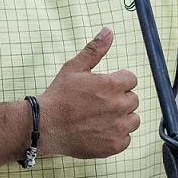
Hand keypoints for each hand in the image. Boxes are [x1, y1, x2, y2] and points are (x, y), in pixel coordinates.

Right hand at [38, 28, 140, 158]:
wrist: (44, 126)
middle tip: (99, 103)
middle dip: (119, 99)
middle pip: (133, 99)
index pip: (131, 79)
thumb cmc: (58, 96)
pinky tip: (100, 131)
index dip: (118, 81)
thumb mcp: (74, 68)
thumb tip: (109, 31)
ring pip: (133, 120)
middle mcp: (119, 106)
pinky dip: (116, 136)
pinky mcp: (114, 145)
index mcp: (113, 85)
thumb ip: (94, 50)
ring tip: (101, 118)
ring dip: (122, 118)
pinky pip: (126, 139)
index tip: (104, 87)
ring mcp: (118, 127)